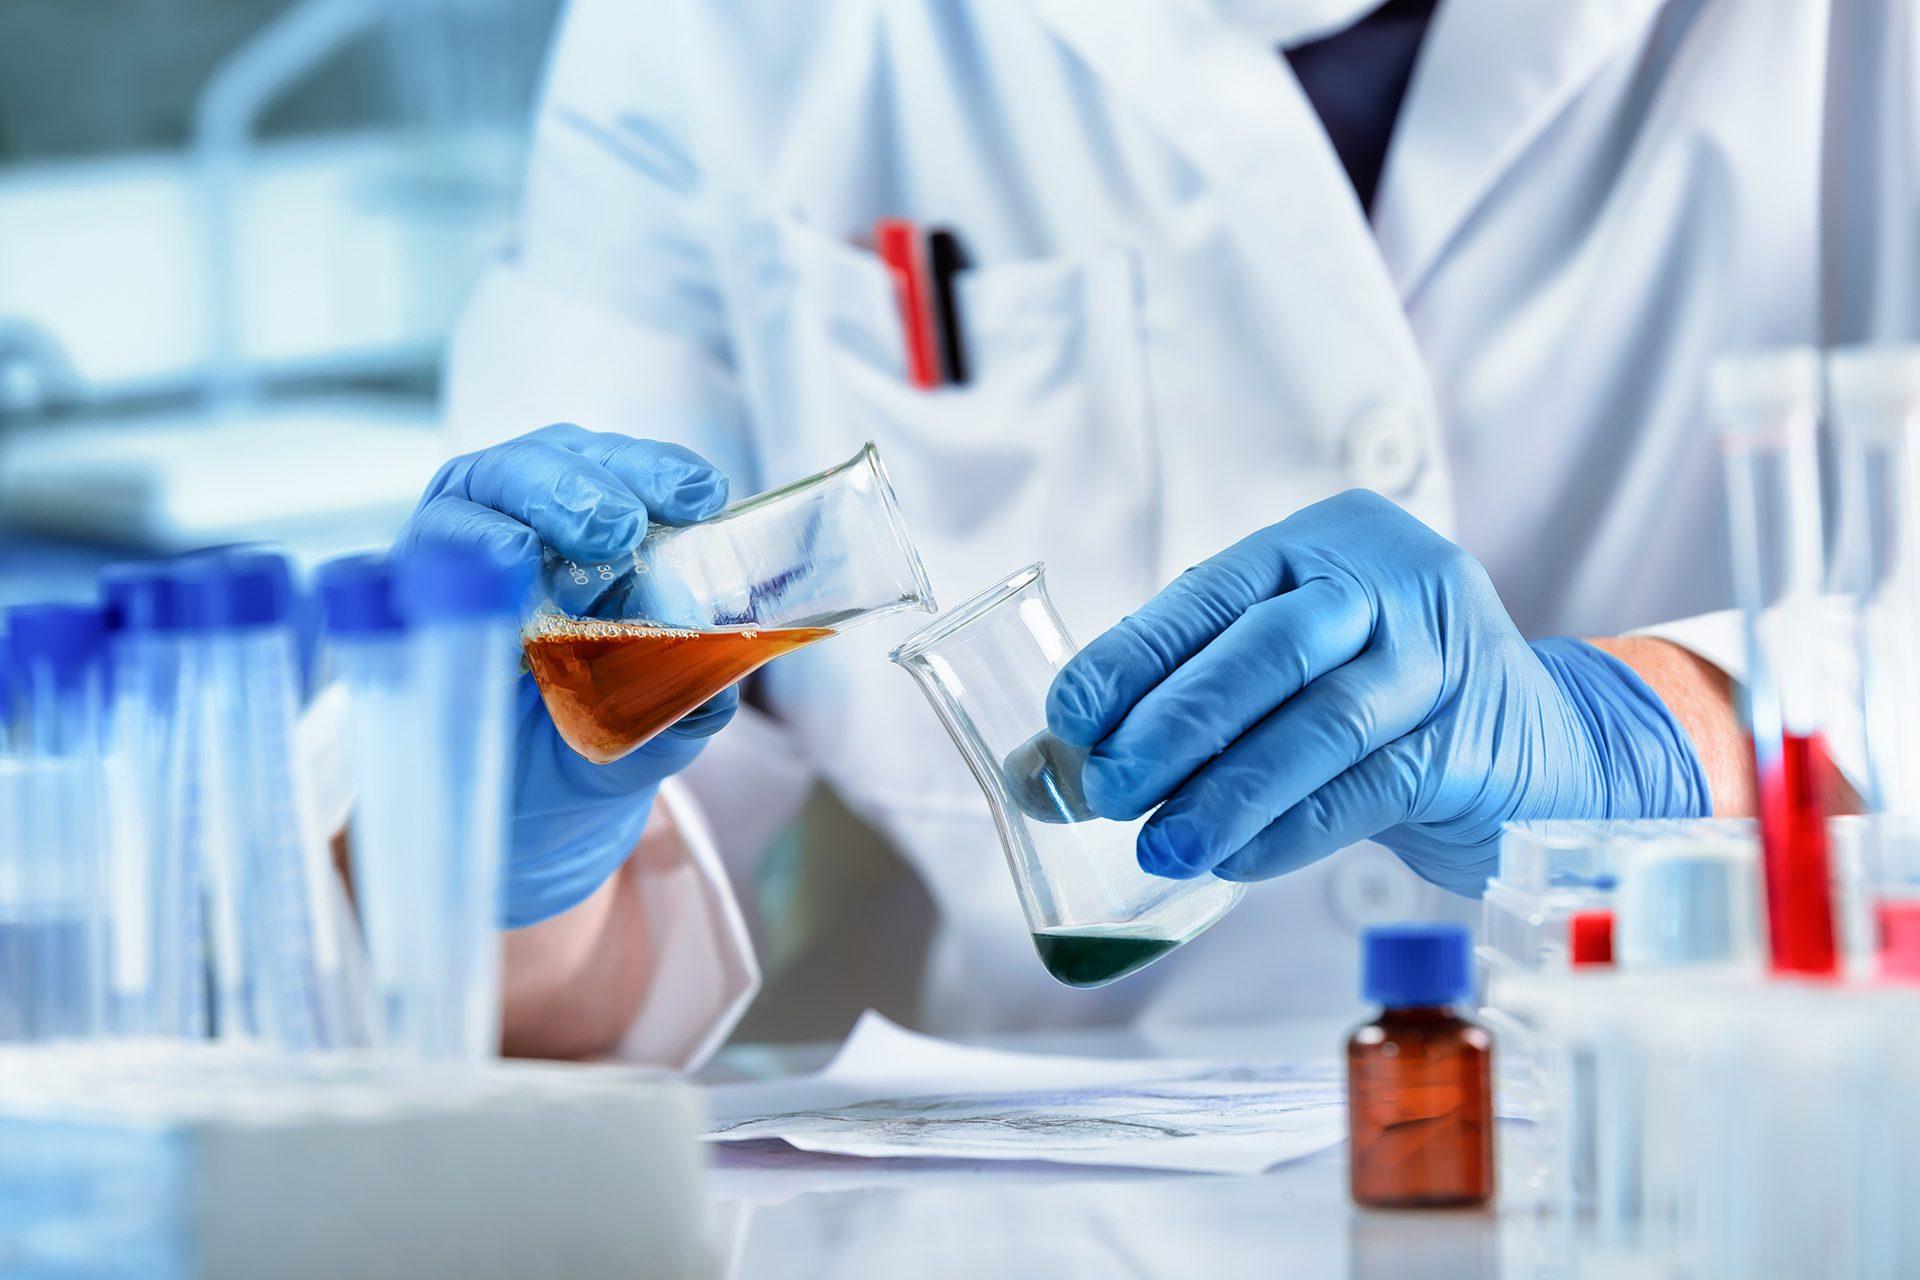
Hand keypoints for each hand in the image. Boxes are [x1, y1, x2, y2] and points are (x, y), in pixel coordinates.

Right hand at [398, 423, 735, 927]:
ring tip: (528, 551)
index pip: (618, 468)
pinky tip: (479, 578)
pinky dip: (440, 566)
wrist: (528, 819)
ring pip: (468, 500)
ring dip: (504, 517)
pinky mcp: (402, 610)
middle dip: (578, 484)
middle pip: (538, 464)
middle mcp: (522, 528)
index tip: (700, 495)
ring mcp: (458, 565)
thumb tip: (692, 630)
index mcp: (594, 533)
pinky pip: (405, 569)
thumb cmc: (602, 738)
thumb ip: (691, 682)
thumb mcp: (667, 721)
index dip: (654, 469)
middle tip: (619, 526)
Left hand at [1045, 490, 1710, 894]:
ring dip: (1227, 794)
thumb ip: (1181, 707)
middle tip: (1105, 790)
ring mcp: (1441, 658)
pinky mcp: (1471, 743)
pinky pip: (1364, 791)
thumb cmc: (1380, 706)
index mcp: (1324, 544)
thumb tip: (1045, 771)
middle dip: (1175, 725)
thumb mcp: (1289, 676)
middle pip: (1266, 651)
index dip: (1133, 658)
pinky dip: (1289, 831)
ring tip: (1161, 847)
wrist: (1541, 752)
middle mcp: (1389, 582)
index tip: (1068, 719)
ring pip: (1318, 725)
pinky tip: (1234, 861)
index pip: (1210, 595)